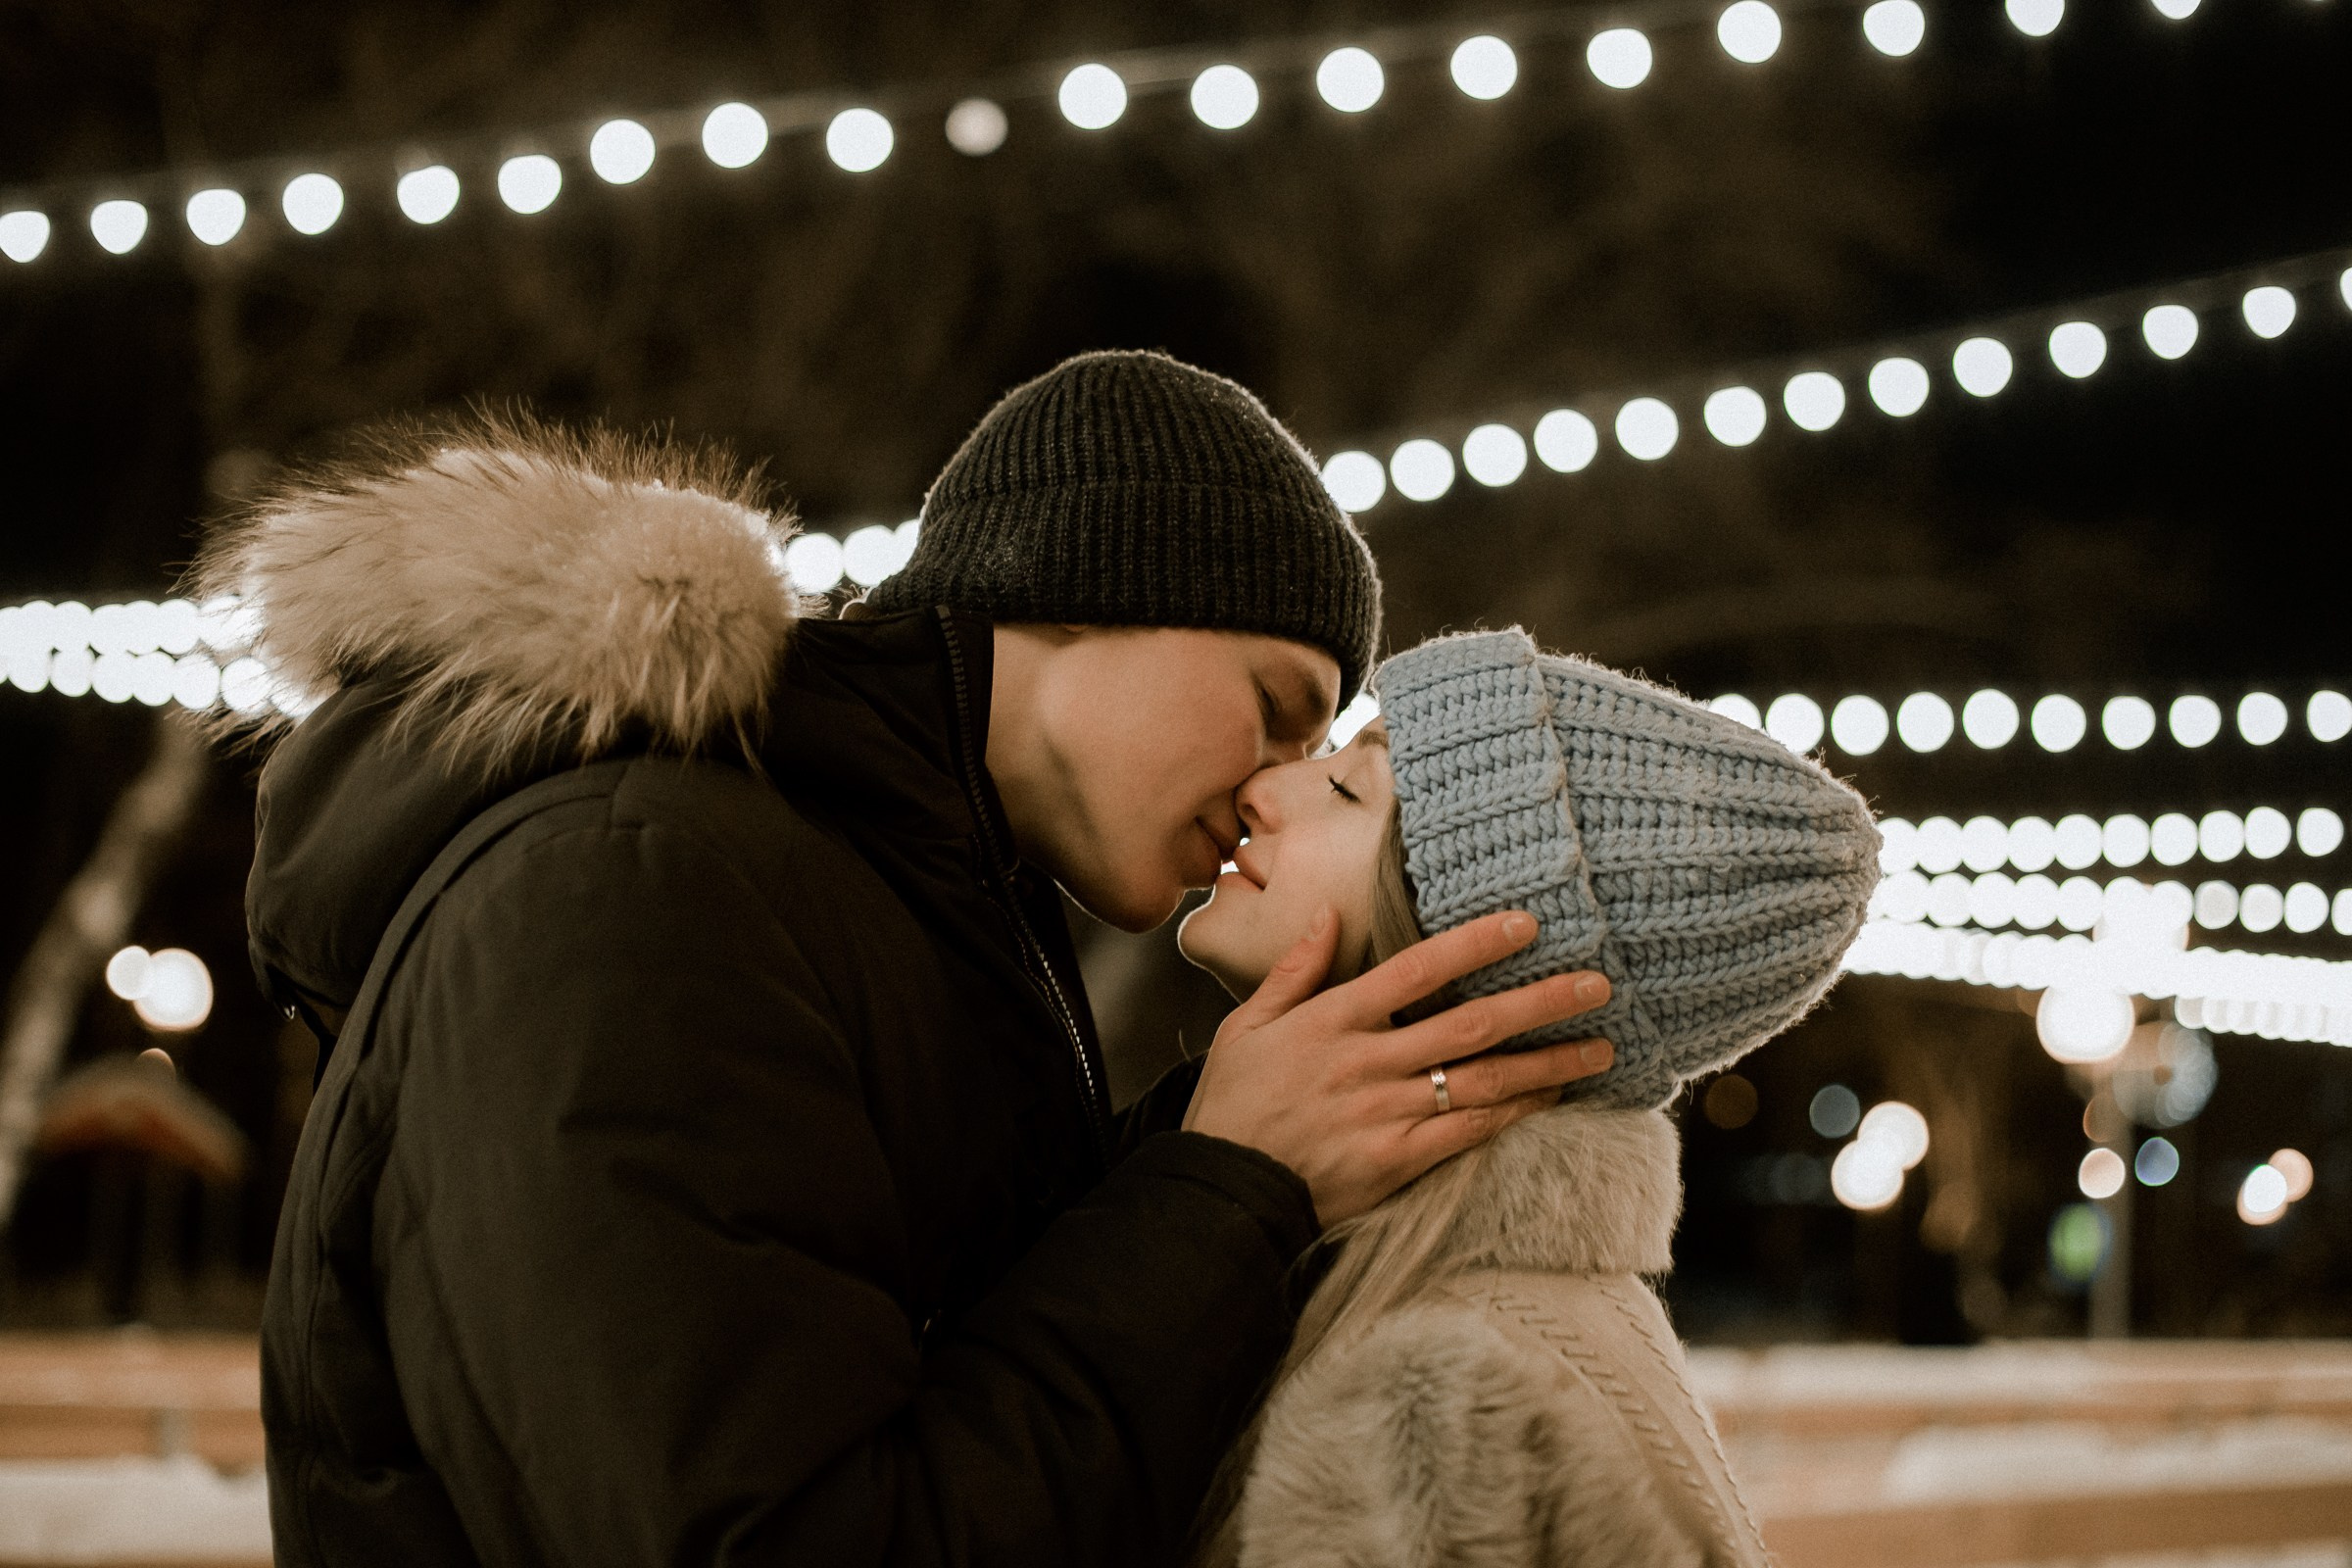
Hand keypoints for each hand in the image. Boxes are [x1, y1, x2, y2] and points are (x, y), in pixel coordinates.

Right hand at [1182, 908, 1614, 1225]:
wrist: (1223, 1189)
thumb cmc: (1232, 1104)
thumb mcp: (1245, 1026)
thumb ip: (1295, 970)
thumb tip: (1329, 915)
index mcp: (1331, 1020)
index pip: (1416, 968)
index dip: (1474, 944)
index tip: (1524, 925)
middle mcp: (1366, 1062)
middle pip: (1470, 1023)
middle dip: (1539, 1002)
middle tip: (1595, 985)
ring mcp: (1385, 1113)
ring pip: (1482, 1080)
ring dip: (1546, 1063)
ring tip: (1599, 1047)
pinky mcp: (1397, 1160)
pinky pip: (1469, 1132)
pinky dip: (1514, 1114)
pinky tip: (1552, 1099)